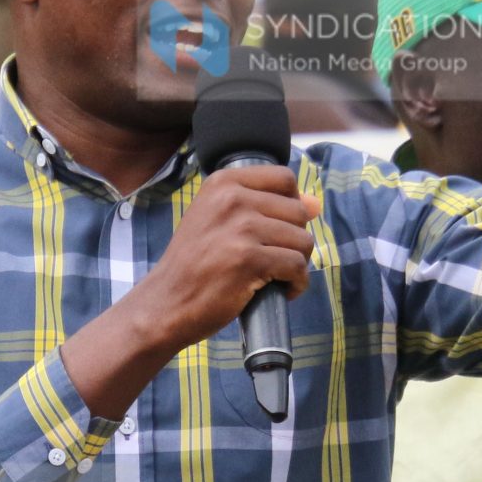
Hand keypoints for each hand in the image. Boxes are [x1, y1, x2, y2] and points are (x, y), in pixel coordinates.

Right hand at [124, 163, 318, 353]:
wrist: (166, 303)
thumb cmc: (194, 265)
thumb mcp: (219, 221)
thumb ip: (266, 206)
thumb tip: (316, 203)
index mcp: (223, 183)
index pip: (284, 178)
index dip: (292, 205)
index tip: (278, 228)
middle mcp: (232, 199)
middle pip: (298, 211)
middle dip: (294, 240)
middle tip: (273, 260)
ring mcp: (241, 229)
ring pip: (303, 240)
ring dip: (297, 264)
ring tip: (276, 277)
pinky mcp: (249, 260)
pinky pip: (297, 267)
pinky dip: (297, 284)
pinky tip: (281, 291)